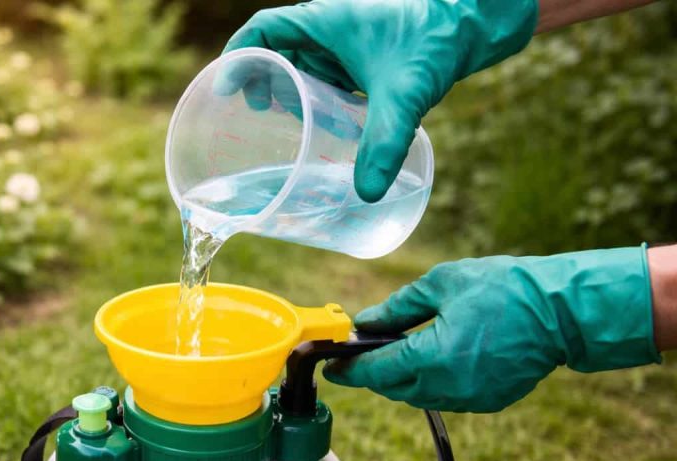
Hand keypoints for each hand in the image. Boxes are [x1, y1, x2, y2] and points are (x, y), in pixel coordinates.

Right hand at [222, 0, 537, 201]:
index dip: (237, 59)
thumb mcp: (405, 94)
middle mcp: (332, 27)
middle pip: (279, 50)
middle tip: (259, 116)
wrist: (482, 18)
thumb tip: (366, 193)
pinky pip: (332, 73)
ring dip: (295, 92)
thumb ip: (384, 142)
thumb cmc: (439, 36)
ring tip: (296, 126)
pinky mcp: (370, 55)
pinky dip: (324, 96)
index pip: (262, 31)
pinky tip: (335, 124)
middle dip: (265, 83)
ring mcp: (351, 40)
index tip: (226, 91)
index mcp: (324, 21)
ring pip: (305, 63)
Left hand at [324, 248, 659, 411]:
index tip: (332, 366)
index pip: (376, 371)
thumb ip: (399, 307)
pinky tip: (433, 359)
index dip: (349, 370)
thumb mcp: (443, 285)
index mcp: (434, 356)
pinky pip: (445, 397)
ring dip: (402, 379)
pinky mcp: (488, 401)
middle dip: (374, 373)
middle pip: (394, 388)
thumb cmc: (506, 289)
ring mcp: (471, 398)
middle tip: (361, 353)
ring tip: (395, 352)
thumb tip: (366, 322)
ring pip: (419, 396)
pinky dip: (431, 382)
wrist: (565, 312)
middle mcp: (449, 386)